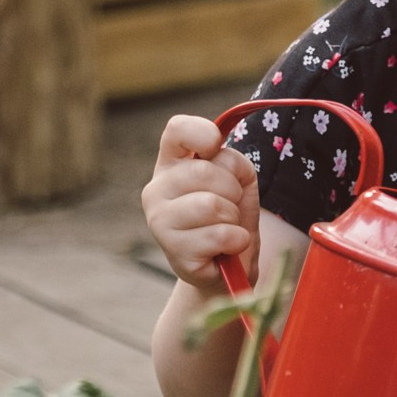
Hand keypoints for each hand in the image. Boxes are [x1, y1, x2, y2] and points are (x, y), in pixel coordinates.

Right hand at [142, 114, 260, 293]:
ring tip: (226, 228)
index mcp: (171, 164)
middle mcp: (156, 189)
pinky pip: (219, 235)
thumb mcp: (239, 180)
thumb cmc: (230, 217)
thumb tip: (219, 159)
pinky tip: (226, 248)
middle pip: (205, 171)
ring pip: (212, 204)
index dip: (203, 133)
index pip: (177, 129)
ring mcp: (159, 221)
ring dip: (234, 218)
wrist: (230, 266)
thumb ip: (232, 162)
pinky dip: (236, 240)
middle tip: (230, 207)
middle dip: (233, 190)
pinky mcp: (173, 251)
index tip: (217, 148)